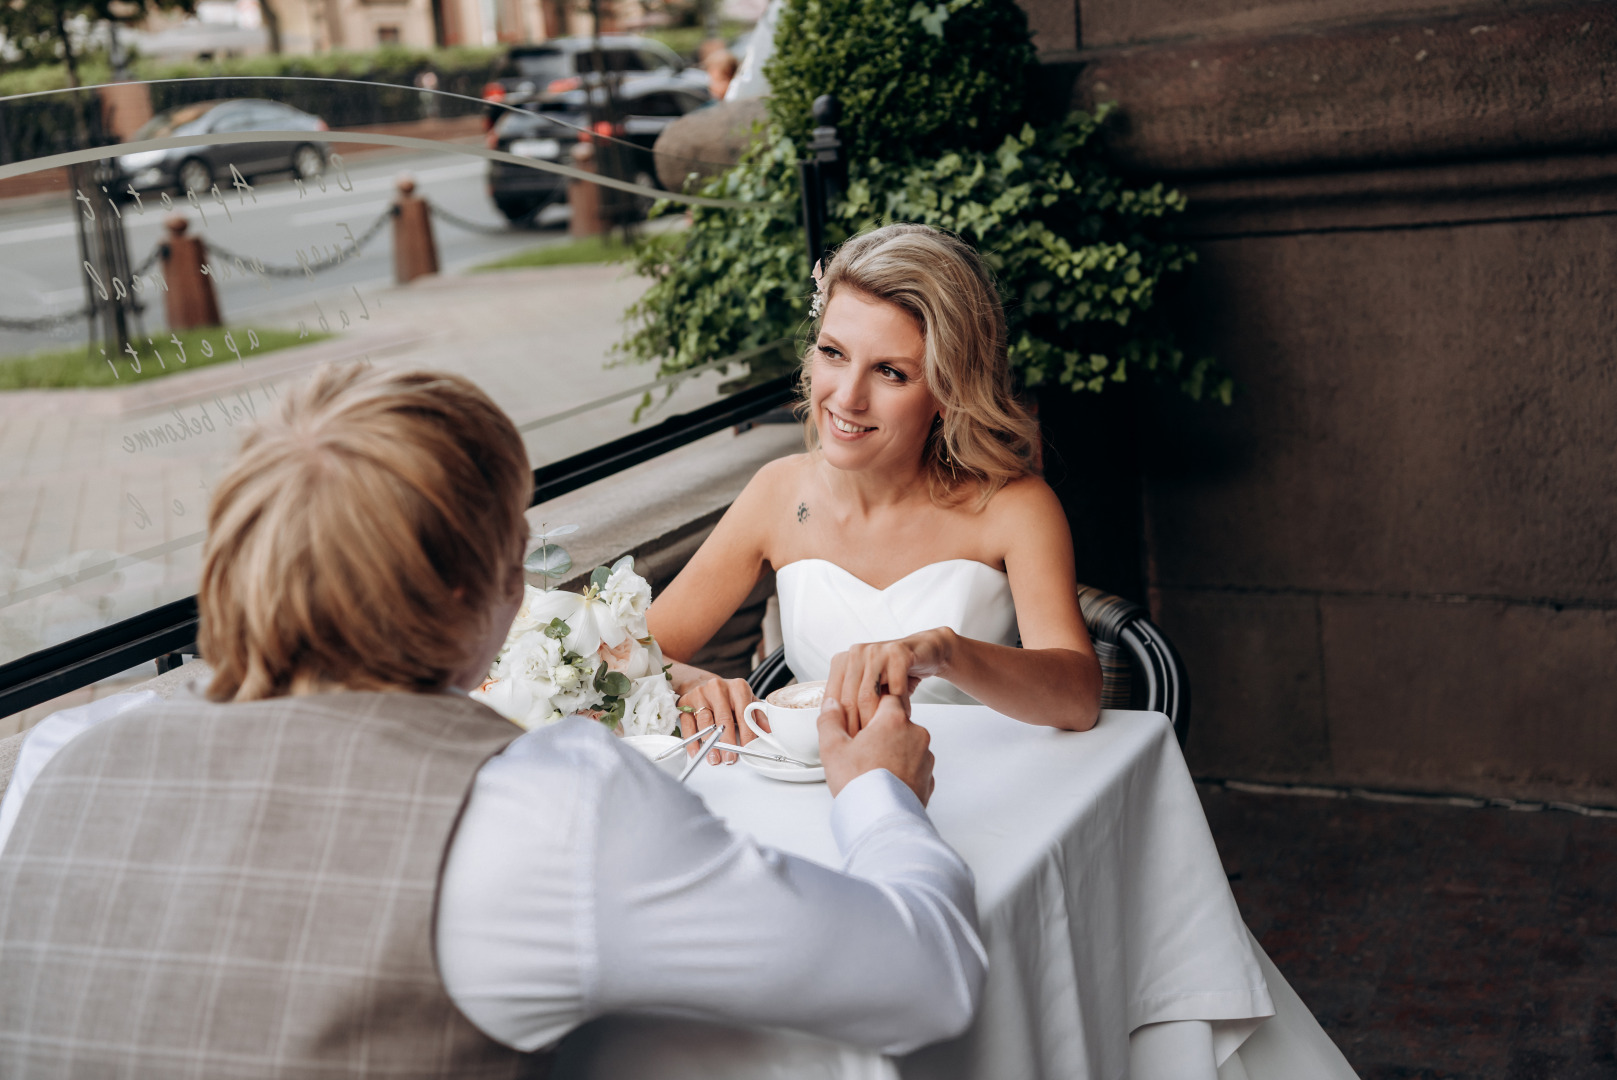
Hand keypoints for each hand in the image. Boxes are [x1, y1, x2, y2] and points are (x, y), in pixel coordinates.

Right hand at [677, 674, 756, 764]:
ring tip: (715, 758)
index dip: (746, 733)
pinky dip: (693, 741)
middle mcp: (718, 688)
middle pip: (724, 719)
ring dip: (710, 744)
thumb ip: (758, 715)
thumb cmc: (727, 695)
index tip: (747, 749)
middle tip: (730, 758)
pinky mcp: (686, 702)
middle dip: (727, 742)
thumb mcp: (746, 700)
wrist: (701, 682)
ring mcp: (700, 694)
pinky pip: (688, 724)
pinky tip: (697, 751)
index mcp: (737, 688)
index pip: (744, 713)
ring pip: (705, 722)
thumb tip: (770, 732)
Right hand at [818, 696, 934, 805]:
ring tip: (872, 770)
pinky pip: (915, 767)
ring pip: (908, 746)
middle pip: (897, 723)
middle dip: (882, 733)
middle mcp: (916, 735)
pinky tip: (885, 782)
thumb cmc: (860, 785)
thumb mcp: (833, 749)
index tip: (862, 720)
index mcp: (894, 721)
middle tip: (862, 751)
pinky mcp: (929, 779)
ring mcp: (925, 758)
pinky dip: (903, 771)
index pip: (887, 698)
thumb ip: (830, 721)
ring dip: (894, 752)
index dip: (872, 708)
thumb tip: (831, 705)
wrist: (882, 821)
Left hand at [825, 629, 953, 733]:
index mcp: (842, 661)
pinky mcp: (898, 654)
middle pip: (848, 700)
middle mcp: (856, 653)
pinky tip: (902, 717)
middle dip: (855, 728)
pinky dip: (899, 708)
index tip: (844, 745)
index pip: (832, 698)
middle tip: (862, 747)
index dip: (838, 725)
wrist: (924, 651)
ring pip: (868, 696)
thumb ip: (852, 703)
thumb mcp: (869, 686)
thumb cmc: (894, 673)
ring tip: (883, 735)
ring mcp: (876, 652)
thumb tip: (837, 734)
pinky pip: (894, 690)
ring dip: (876, 721)